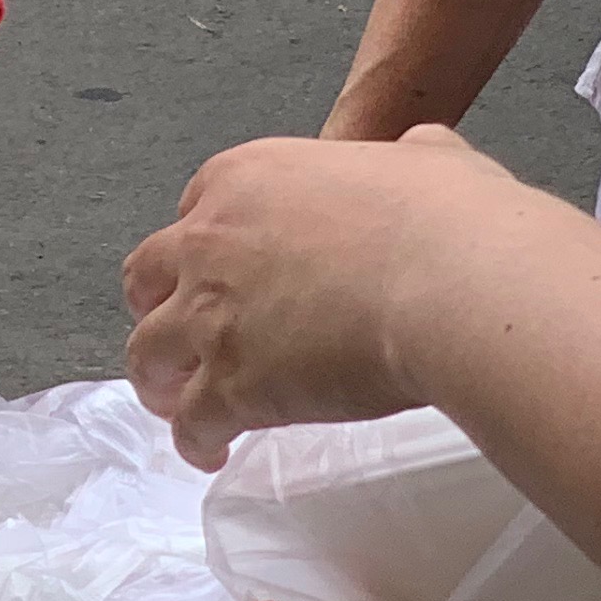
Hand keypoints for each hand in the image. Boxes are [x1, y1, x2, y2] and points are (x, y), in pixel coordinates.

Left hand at [122, 126, 519, 467]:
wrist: (452, 284)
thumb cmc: (449, 224)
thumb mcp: (430, 163)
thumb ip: (412, 157)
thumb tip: (425, 150)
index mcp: (246, 180)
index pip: (194, 209)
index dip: (203, 244)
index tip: (218, 268)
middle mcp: (210, 243)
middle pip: (148, 276)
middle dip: (155, 305)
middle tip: (174, 331)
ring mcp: (211, 316)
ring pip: (149, 351)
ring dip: (157, 377)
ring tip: (172, 400)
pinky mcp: (233, 384)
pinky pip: (194, 419)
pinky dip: (195, 438)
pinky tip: (209, 450)